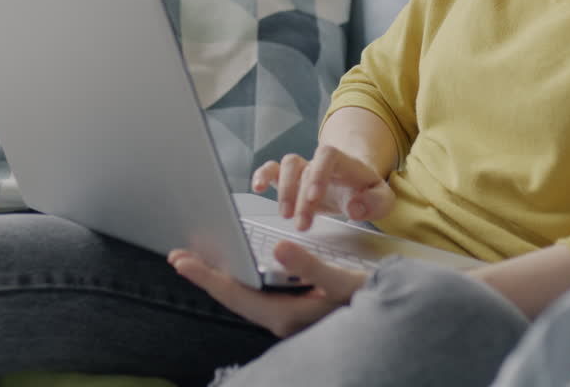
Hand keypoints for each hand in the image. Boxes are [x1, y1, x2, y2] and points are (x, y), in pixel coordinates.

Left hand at [168, 241, 367, 336]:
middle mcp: (279, 318)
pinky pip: (255, 294)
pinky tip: (236, 268)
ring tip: (199, 260)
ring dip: (220, 276)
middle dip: (206, 275)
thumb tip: (280, 248)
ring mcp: (284, 316)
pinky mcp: (291, 310)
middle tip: (178, 256)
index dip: (206, 276)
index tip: (182, 261)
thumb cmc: (369, 302)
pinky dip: (239, 278)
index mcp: (284, 314)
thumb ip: (311, 267)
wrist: (390, 322)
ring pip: (242, 296)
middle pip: (232, 295)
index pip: (234, 293)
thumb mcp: (342, 283)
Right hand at [253, 144, 395, 230]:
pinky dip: (262, 176)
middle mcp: (321, 163)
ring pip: (286, 166)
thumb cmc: (367, 193)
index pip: (329, 155)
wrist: (356, 185)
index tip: (314, 197)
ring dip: (283, 191)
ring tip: (285, 216)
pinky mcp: (291, 180)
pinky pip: (272, 170)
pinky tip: (257, 188)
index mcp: (345, 163)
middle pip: (304, 168)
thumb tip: (355, 208)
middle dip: (300, 197)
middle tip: (301, 224)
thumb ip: (375, 203)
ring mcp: (305, 169)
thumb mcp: (382, 199)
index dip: (319, 172)